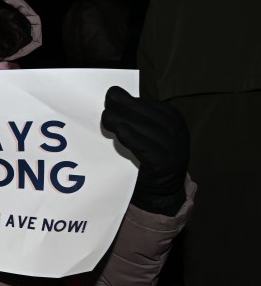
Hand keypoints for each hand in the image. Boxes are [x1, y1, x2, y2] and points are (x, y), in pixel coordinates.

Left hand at [101, 86, 188, 215]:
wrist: (159, 191)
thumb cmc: (147, 157)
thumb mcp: (147, 134)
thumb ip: (136, 118)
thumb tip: (113, 96)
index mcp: (175, 122)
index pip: (153, 106)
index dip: (132, 100)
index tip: (112, 93)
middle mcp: (178, 135)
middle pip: (151, 117)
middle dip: (127, 106)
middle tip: (107, 101)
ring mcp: (174, 151)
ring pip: (150, 131)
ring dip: (126, 121)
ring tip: (106, 116)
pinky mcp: (165, 166)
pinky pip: (148, 150)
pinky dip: (133, 138)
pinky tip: (120, 131)